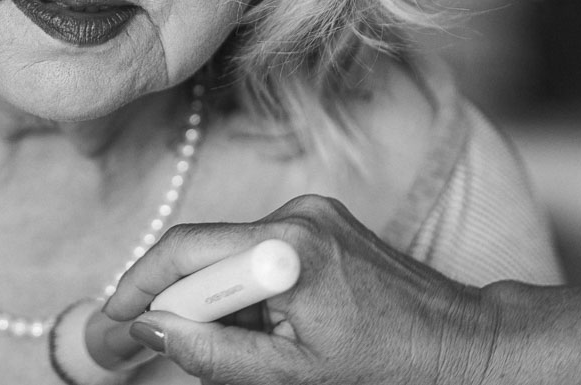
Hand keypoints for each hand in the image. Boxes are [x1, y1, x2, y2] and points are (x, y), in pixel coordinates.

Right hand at [103, 194, 500, 384]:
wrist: (463, 342)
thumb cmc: (387, 364)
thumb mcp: (294, 374)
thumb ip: (216, 353)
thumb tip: (155, 330)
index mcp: (289, 248)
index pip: (187, 251)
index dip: (142, 283)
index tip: (117, 315)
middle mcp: (297, 215)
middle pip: (204, 247)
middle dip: (176, 296)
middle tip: (155, 337)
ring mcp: (311, 212)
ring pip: (230, 251)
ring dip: (216, 296)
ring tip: (239, 344)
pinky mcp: (322, 218)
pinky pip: (259, 249)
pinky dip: (246, 287)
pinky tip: (266, 326)